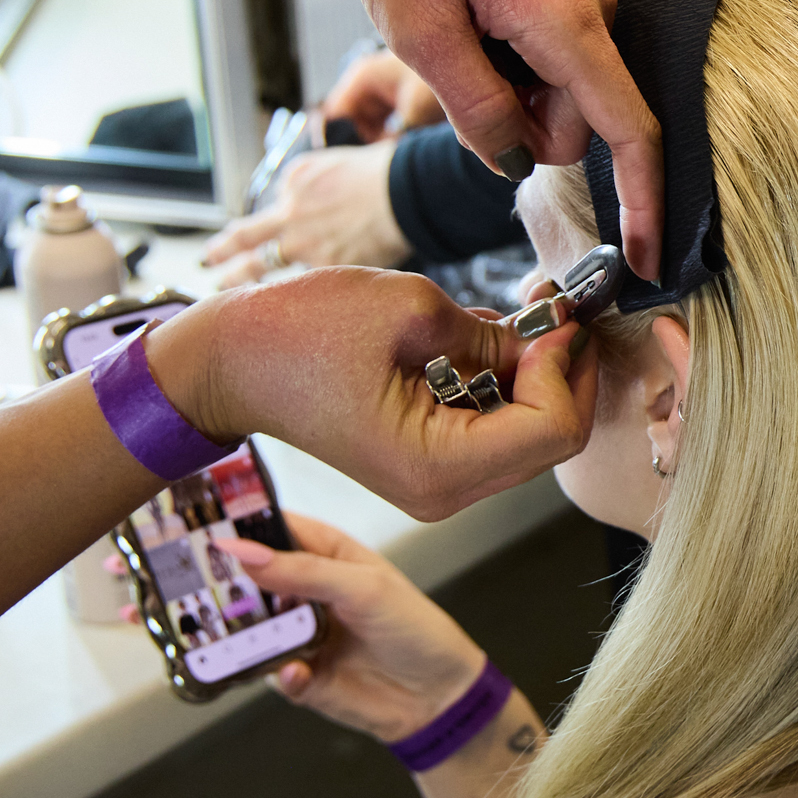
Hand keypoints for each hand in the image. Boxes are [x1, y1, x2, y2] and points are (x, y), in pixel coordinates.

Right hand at [143, 267, 597, 519]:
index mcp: (437, 468)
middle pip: (550, 440)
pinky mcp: (429, 461)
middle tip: (554, 305)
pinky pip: (495, 427)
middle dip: (562, 369)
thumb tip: (553, 336)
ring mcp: (437, 482)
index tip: (555, 312)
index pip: (552, 431)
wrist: (232, 360)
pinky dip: (507, 382)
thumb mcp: (412, 311)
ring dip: (537, 372)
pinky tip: (490, 336)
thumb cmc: (299, 332)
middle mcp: (443, 491)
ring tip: (523, 311)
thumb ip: (493, 334)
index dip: (566, 365)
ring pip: (529, 433)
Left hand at [202, 144, 408, 285]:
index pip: (262, 213)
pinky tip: (282, 316)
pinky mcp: (328, 270)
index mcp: (293, 187)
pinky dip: (290, 302)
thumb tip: (292, 202)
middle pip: (247, 242)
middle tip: (209, 267)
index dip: (241, 233)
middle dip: (223, 257)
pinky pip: (302, 290)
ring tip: (230, 295)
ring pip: (265, 271)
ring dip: (242, 284)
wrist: (404, 192)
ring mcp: (307, 248)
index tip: (227, 243)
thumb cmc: (379, 173)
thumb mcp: (329, 163)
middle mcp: (291, 218)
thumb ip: (303, 185)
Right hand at [217, 513, 486, 739]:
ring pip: (248, 630)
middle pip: (246, 580)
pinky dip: (279, 674)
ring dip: (238, 634)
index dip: (235, 525)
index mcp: (322, 553)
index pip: (269, 528)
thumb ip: (303, 570)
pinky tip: (299, 673)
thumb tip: (243, 551)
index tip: (197, 528)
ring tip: (237, 634)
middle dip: (219, 584)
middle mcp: (302, 590)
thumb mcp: (364, 588)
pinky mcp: (297, 674)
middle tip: (190, 587)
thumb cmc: (415, 628)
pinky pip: (269, 673)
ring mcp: (297, 633)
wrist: (438, 696)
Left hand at [261, 0, 664, 283]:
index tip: (648, 263)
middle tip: (443, 60)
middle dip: (513, 124)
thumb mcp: (417, 30)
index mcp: (565, 14)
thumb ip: (475, 109)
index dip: (641, 203)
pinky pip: (546, 52)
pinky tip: (462, 5)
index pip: (626, 130)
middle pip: (572, 121)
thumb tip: (514, 163)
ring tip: (448, 20)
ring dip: (501, 85)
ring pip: (554, 90)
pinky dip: (502, 54)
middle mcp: (593, 0)